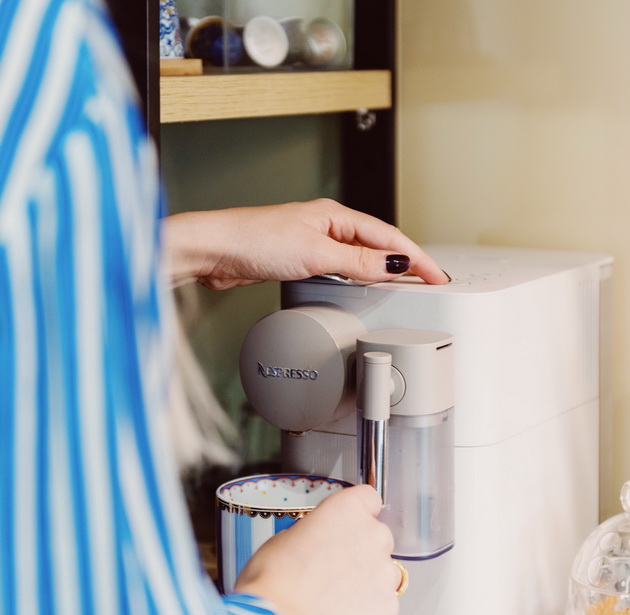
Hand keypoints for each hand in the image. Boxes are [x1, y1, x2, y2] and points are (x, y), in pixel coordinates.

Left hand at [162, 199, 448, 288]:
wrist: (217, 251)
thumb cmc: (255, 240)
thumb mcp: (315, 254)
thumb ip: (356, 263)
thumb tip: (393, 266)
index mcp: (336, 216)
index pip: (388, 237)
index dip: (415, 257)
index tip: (436, 275)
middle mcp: (327, 227)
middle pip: (377, 245)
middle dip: (405, 263)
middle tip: (429, 282)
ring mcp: (313, 243)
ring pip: (359, 258)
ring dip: (382, 271)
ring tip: (404, 287)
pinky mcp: (299, 260)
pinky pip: (340, 269)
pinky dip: (358, 279)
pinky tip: (360, 288)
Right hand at [234, 485, 401, 614]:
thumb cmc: (273, 582)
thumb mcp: (283, 539)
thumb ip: (313, 533)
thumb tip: (317, 543)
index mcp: (347, 510)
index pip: (368, 498)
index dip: (357, 513)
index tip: (349, 525)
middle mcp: (373, 535)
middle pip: (377, 537)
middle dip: (361, 551)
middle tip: (332, 570)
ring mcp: (385, 572)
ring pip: (384, 573)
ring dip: (367, 582)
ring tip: (334, 599)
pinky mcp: (389, 607)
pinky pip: (383, 605)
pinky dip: (367, 612)